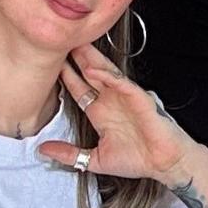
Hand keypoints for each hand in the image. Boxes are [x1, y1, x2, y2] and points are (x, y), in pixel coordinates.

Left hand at [37, 44, 194, 183]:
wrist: (164, 165)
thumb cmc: (138, 160)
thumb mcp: (94, 159)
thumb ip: (69, 154)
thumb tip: (44, 150)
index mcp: (101, 113)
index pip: (80, 89)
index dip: (66, 77)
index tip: (50, 66)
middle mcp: (112, 102)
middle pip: (92, 75)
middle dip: (78, 59)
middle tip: (63, 42)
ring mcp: (125, 99)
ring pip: (106, 73)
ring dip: (92, 60)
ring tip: (76, 45)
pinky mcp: (139, 100)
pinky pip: (122, 84)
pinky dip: (108, 77)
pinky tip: (93, 71)